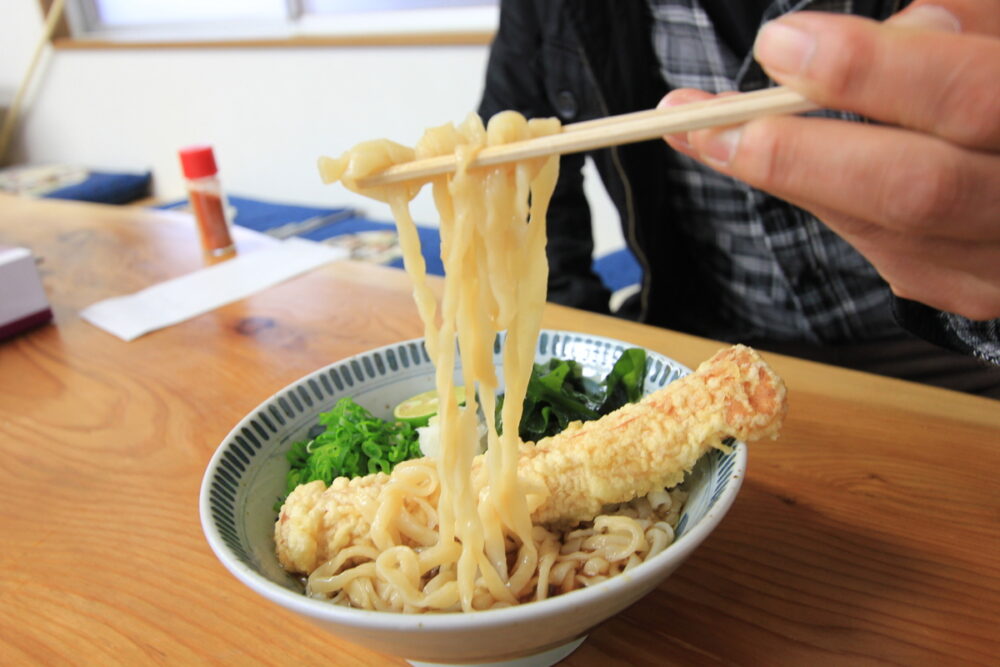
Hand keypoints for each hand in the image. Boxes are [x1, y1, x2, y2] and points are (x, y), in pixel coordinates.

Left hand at [660, 1, 999, 319]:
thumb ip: (960, 26)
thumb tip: (872, 37)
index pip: (968, 97)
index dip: (870, 72)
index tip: (778, 46)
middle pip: (916, 190)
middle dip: (798, 152)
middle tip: (703, 120)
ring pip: (884, 229)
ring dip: (780, 177)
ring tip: (697, 134)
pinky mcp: (963, 287)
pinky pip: (877, 244)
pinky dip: (813, 195)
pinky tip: (757, 159)